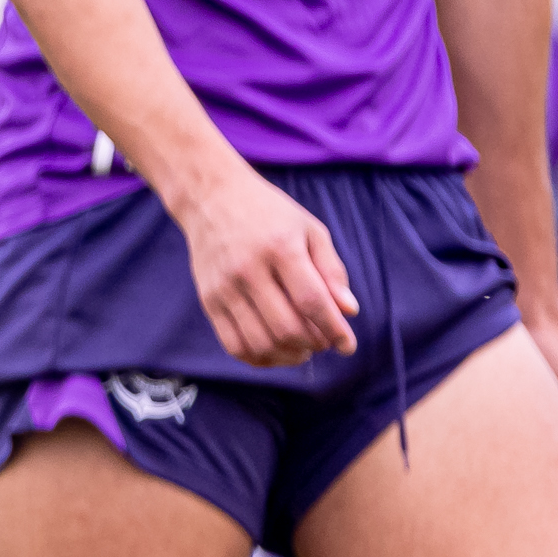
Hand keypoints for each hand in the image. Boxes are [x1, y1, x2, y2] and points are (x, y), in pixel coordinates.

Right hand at [177, 160, 359, 365]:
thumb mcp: (309, 230)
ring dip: (288, 355)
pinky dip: (259, 358)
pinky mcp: (208, 299)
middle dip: (314, 344)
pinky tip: (276, 351)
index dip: (334, 329)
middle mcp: (248, 269)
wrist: (211, 198)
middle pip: (287, 327)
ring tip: (303, 349)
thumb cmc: (269, 214)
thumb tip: (349, 311)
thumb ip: (332, 270)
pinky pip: (233, 344)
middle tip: (324, 342)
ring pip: (260, 342)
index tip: (347, 346)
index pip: (312, 301)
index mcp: (280, 247)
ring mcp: (224, 287)